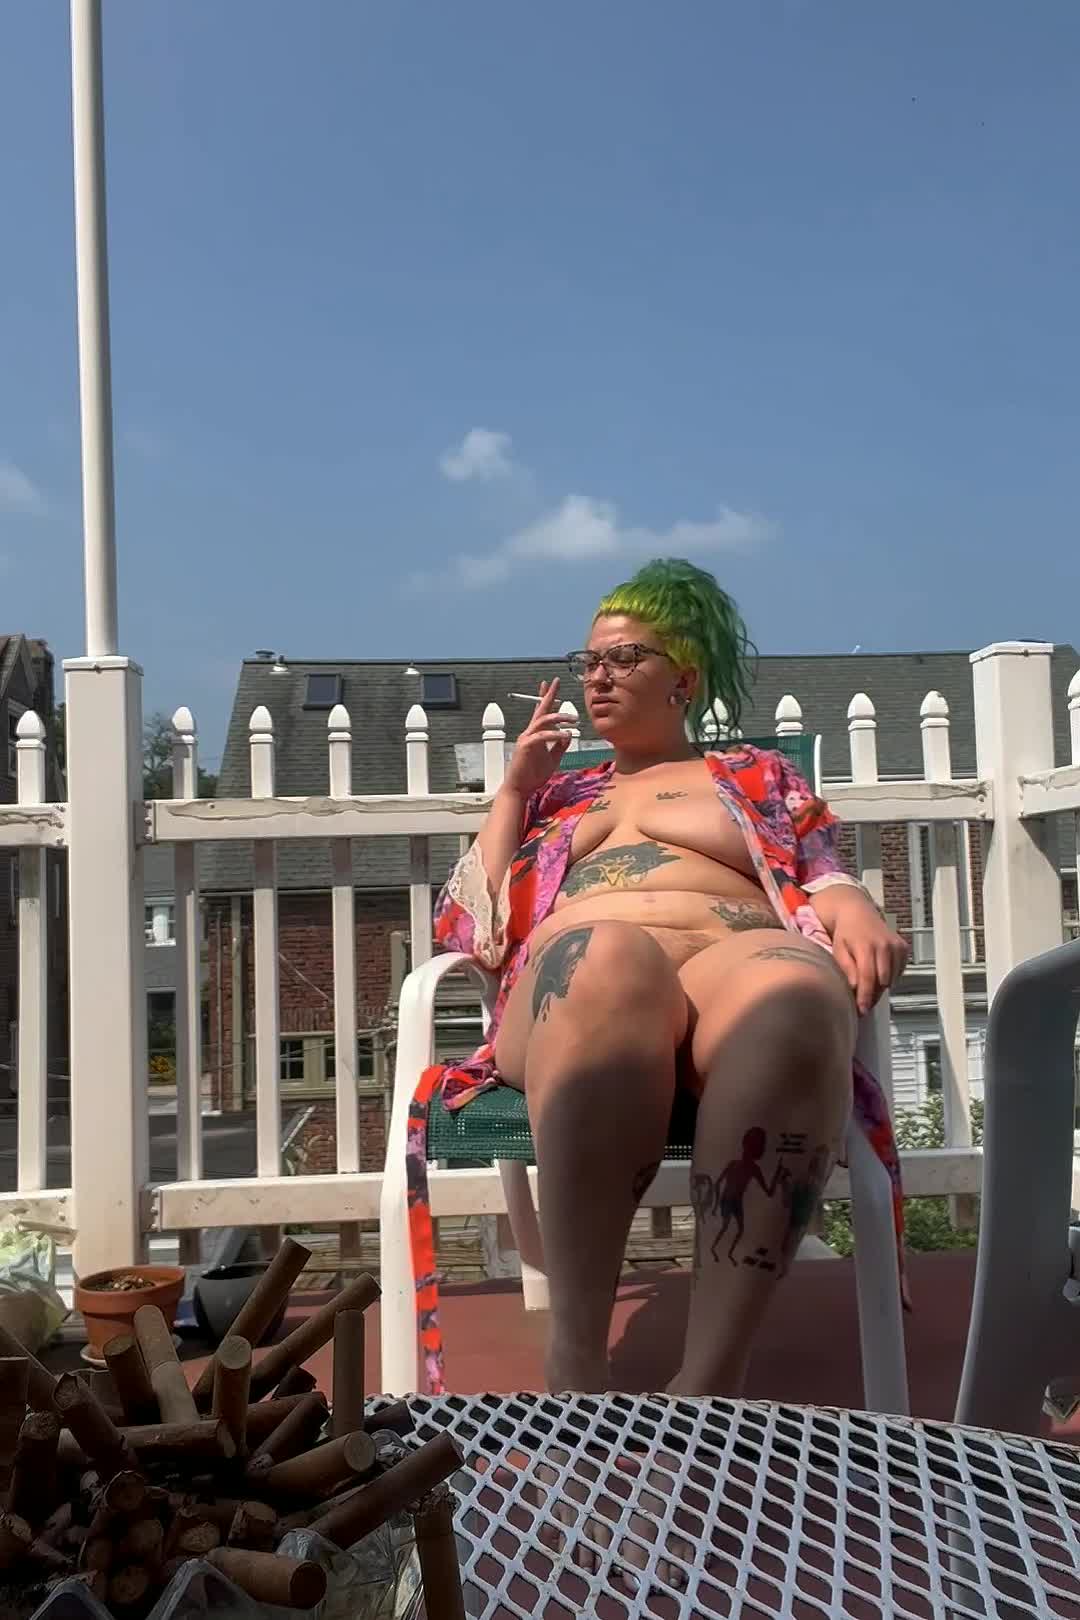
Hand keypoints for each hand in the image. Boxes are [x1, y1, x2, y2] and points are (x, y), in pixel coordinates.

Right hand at [503, 678, 572, 797]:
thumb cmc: (533, 775)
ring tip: (573, 718)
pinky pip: (542, 736)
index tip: (549, 684)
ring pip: (542, 720)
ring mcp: (526, 739)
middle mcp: (530, 733)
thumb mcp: (552, 759)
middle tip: (556, 682)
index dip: (545, 697)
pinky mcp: (526, 747)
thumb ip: (560, 746)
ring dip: (558, 716)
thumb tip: (568, 734)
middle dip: (548, 695)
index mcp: (536, 735)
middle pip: (539, 710)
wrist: (520, 788)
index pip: (541, 712)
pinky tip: (565, 734)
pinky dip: (555, 734)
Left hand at [828, 891, 909, 1015]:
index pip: (868, 978)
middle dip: (872, 995)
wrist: (858, 913)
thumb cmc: (846, 933)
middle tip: (862, 1001)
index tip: (862, 1010)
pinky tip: (879, 971)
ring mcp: (896, 946)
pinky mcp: (903, 948)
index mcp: (866, 946)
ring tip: (868, 984)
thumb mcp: (838, 949)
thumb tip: (855, 987)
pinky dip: (890, 977)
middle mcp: (885, 946)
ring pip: (892, 979)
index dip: (865, 997)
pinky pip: (899, 972)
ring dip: (881, 987)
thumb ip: (847, 967)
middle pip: (882, 981)